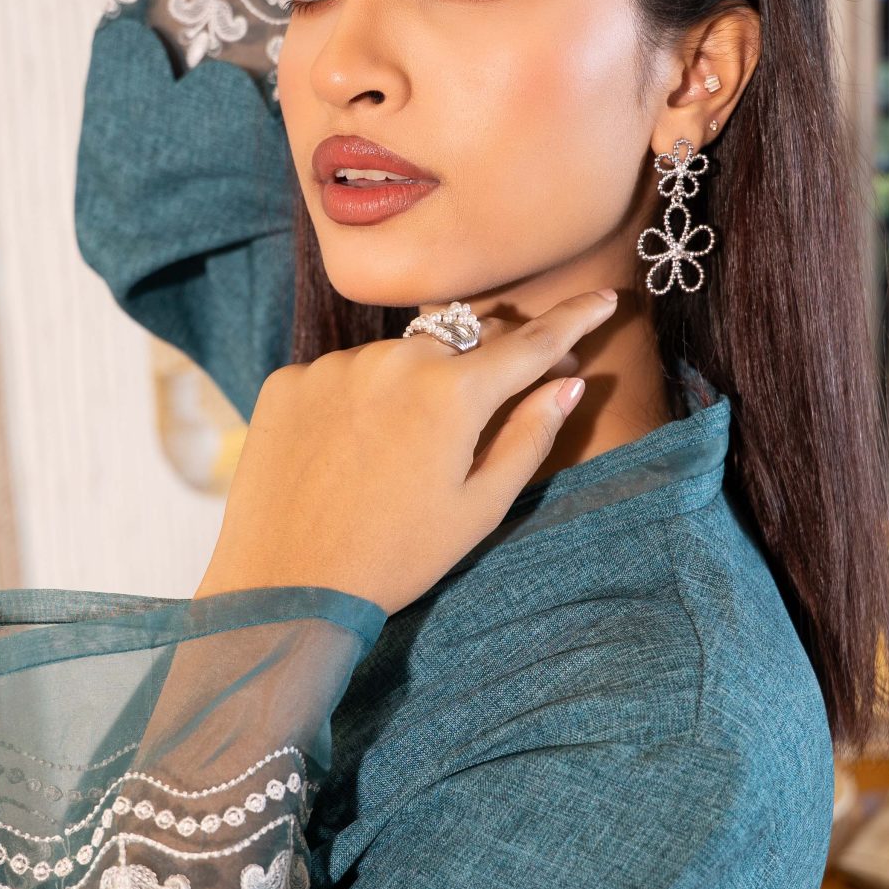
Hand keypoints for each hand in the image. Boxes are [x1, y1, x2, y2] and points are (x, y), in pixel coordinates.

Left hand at [194, 291, 615, 615]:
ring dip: (415, 387)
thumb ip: (528, 437)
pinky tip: (351, 454)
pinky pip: (341, 377)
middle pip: (461, 345)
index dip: (574, 322)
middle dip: (488, 364)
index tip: (605, 300)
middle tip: (507, 397)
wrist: (284, 588)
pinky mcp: (287, 381)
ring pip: (396, 361)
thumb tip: (567, 386)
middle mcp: (393, 360)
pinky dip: (358, 402)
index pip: (531, 344)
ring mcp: (333, 367)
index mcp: (452, 392)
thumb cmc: (394, 558)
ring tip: (400, 456)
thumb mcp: (479, 509)